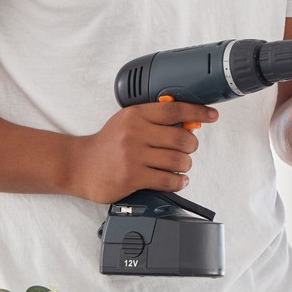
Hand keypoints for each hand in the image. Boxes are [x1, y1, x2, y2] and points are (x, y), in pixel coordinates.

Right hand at [63, 99, 214, 201]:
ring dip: (184, 166)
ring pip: (179, 161)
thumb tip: (190, 123)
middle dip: (190, 146)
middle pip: (182, 138)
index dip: (198, 112)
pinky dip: (178, 182)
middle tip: (185, 150)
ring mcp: (133, 155)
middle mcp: (134, 132)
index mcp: (136, 114)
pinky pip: (169, 180)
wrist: (79, 165)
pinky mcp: (132, 177)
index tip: (212, 115)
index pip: (175, 109)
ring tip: (177, 167)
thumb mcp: (128, 122)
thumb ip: (155, 120)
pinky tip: (175, 180)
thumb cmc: (108, 144)